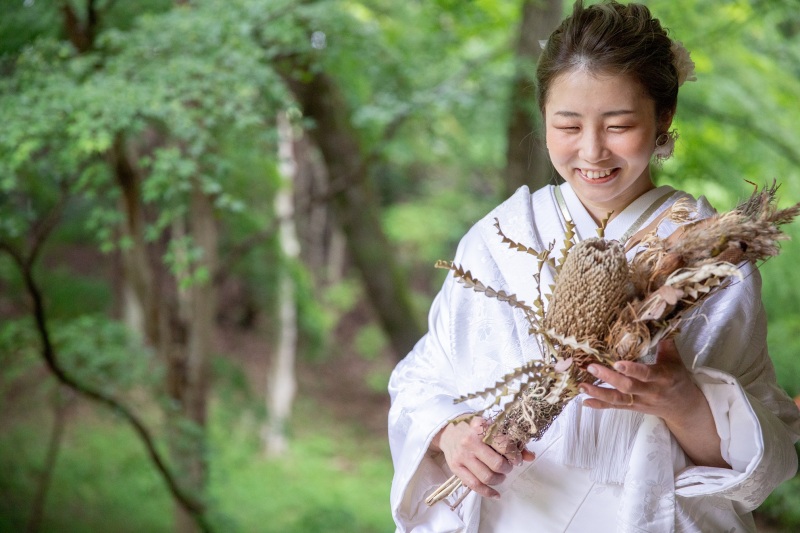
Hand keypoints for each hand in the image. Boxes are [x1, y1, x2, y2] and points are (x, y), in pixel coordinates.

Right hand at [431, 416, 534, 498]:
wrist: (449, 431)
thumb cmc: (474, 430)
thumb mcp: (492, 429)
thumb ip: (512, 442)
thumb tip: (531, 457)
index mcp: (482, 428)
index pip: (504, 445)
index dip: (515, 455)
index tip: (516, 459)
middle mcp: (470, 441)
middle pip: (496, 464)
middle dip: (507, 469)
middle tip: (508, 467)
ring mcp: (462, 456)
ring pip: (486, 477)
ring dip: (499, 480)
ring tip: (500, 475)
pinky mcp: (455, 468)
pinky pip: (474, 486)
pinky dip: (488, 493)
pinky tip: (496, 494)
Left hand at [580, 338, 727, 467]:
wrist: (683, 406)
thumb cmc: (677, 377)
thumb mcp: (674, 359)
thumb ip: (664, 341)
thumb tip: (656, 320)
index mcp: (661, 377)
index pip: (645, 374)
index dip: (632, 370)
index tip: (617, 363)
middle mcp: (650, 391)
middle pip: (628, 387)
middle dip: (608, 377)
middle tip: (591, 366)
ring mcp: (640, 401)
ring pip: (618, 399)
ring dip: (599, 392)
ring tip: (582, 385)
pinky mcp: (633, 407)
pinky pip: (615, 407)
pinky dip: (600, 405)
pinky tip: (585, 401)